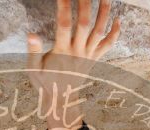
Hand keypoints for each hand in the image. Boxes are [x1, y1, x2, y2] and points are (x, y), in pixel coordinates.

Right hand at [26, 0, 120, 129]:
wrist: (61, 100)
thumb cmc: (45, 82)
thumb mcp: (33, 69)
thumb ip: (33, 52)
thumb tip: (31, 35)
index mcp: (62, 52)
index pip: (63, 25)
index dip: (63, 7)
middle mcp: (78, 52)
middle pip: (84, 24)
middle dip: (86, 4)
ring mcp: (88, 55)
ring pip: (99, 31)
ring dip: (104, 13)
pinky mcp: (94, 58)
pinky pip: (108, 45)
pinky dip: (115, 33)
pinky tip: (118, 19)